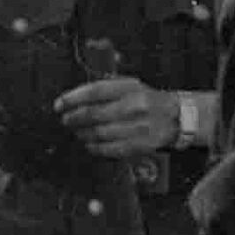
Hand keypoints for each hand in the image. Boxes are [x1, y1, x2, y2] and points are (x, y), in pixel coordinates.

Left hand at [55, 77, 177, 159]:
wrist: (174, 116)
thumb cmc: (146, 100)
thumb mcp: (129, 85)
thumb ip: (104, 88)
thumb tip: (74, 97)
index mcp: (129, 88)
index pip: (94, 91)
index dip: (72, 98)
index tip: (59, 104)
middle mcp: (133, 107)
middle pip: (93, 114)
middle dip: (73, 118)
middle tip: (66, 119)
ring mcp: (137, 128)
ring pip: (98, 133)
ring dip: (82, 133)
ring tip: (77, 131)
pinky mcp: (138, 145)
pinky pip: (108, 149)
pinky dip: (94, 147)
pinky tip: (89, 143)